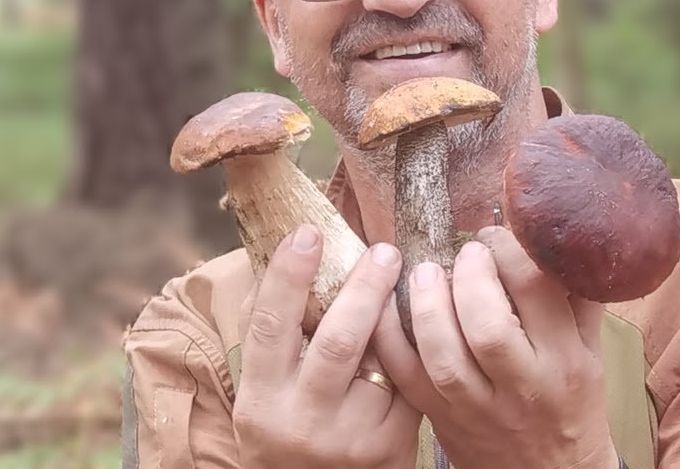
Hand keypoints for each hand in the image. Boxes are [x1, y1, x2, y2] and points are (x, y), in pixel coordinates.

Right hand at [234, 225, 421, 467]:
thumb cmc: (286, 429)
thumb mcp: (264, 392)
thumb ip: (270, 335)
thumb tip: (281, 257)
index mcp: (261, 401)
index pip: (270, 326)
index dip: (288, 275)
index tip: (307, 233)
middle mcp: (302, 422)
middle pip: (340, 340)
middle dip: (365, 287)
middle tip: (384, 251)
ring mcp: (350, 438)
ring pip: (381, 359)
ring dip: (395, 314)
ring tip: (406, 277)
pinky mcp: (390, 445)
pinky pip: (407, 382)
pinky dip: (411, 349)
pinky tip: (419, 326)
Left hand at [373, 226, 618, 468]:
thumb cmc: (573, 406)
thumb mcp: (589, 352)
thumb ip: (576, 298)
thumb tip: (559, 241)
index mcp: (563, 360)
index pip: (536, 292)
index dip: (508, 252)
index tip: (494, 237)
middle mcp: (522, 386)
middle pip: (487, 326)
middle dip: (468, 278)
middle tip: (462, 254)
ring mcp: (477, 407)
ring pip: (443, 355)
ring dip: (426, 305)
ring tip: (424, 272)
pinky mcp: (442, 420)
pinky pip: (406, 376)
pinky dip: (389, 336)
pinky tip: (388, 305)